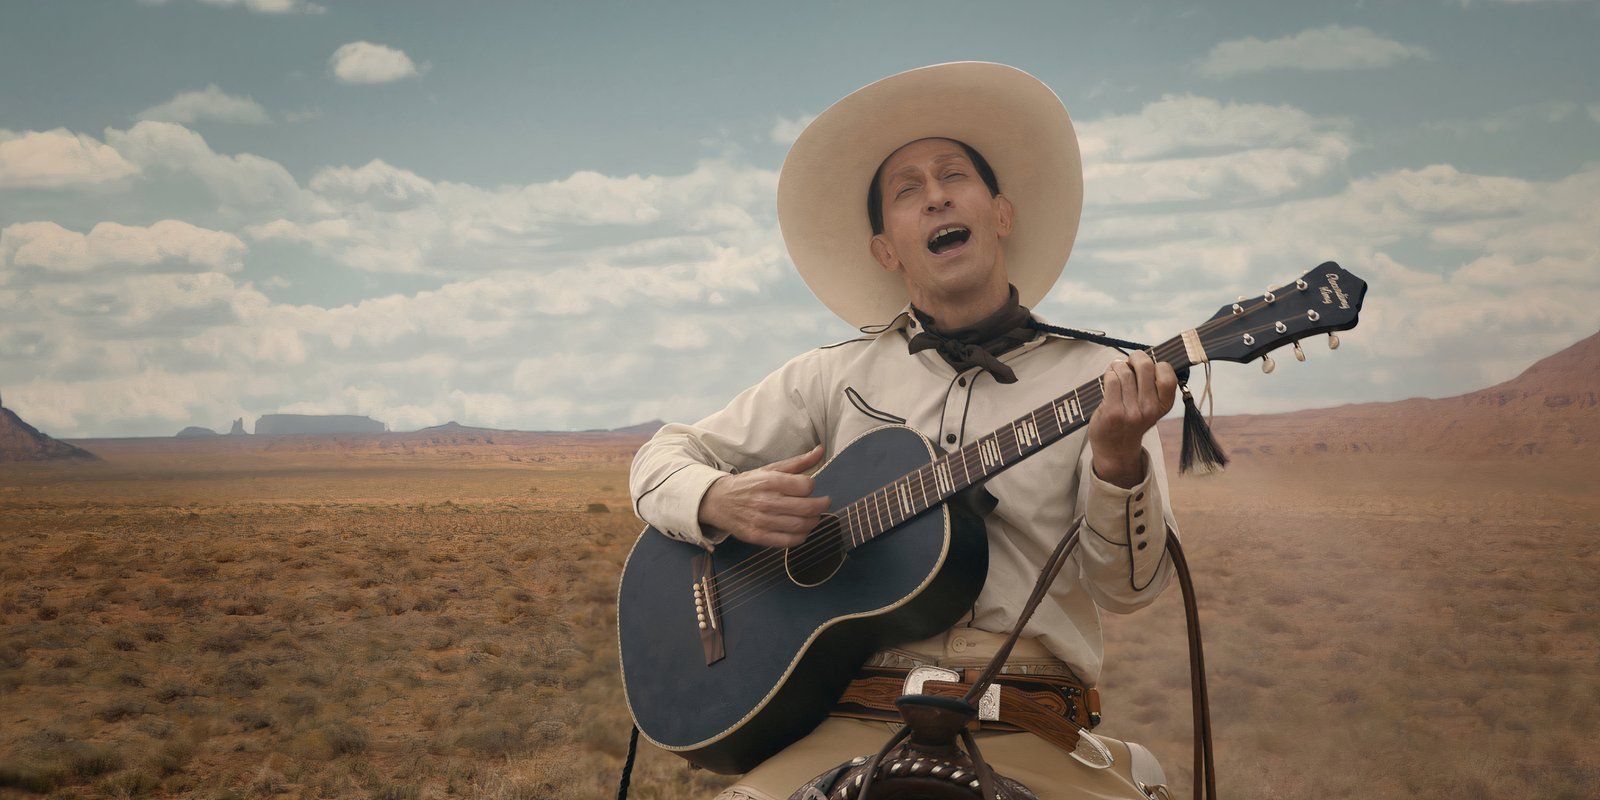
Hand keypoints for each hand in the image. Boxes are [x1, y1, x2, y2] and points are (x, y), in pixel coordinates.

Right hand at [697, 444, 830, 547]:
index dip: (811, 486)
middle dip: (821, 506)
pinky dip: (801, 537)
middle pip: (807, 508)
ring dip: (813, 522)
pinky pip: (788, 541)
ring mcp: (762, 521)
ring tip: (813, 517)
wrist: (718, 501)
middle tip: (823, 503)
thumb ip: (798, 462)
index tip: (808, 487)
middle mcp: (766, 501)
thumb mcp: (770, 469)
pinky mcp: (758, 536)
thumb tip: (820, 450)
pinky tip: (802, 530)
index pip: (805, 486)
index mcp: (770, 481)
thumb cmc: (748, 484)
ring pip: (800, 526)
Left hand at [1088, 351, 1176, 487]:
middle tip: (1129, 361)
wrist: (1116, 449)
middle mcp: (1150, 409)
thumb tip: (1142, 355)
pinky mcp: (1113, 412)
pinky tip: (1109, 379)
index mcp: (1164, 405)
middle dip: (1135, 357)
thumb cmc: (1132, 420)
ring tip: (1116, 371)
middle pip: (1145, 366)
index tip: (1148, 367)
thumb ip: (1151, 384)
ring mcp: (1132, 412)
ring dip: (1118, 366)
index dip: (1157, 364)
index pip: (1168, 373)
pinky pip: (1111, 380)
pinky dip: (1108, 374)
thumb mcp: (1150, 406)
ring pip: (1124, 371)